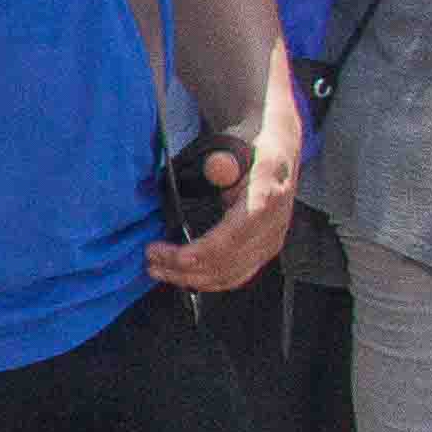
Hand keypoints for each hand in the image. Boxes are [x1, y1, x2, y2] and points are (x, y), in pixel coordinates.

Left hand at [143, 128, 297, 293]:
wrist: (280, 160)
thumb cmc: (253, 154)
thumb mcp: (240, 149)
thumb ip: (225, 162)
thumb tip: (217, 167)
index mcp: (267, 199)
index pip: (235, 235)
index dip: (205, 250)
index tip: (176, 256)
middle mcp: (273, 227)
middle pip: (228, 260)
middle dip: (185, 265)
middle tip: (151, 258)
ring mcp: (270, 243)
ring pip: (230, 274)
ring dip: (190, 277)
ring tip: (157, 269)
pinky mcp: (264, 252)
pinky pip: (236, 276)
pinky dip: (207, 281)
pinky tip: (182, 277)